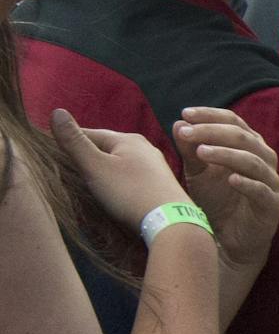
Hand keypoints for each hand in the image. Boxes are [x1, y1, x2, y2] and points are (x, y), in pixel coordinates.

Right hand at [49, 108, 187, 233]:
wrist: (170, 221)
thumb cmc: (130, 192)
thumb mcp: (95, 166)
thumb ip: (75, 142)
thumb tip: (57, 112)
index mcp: (128, 139)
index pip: (91, 134)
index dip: (71, 140)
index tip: (52, 147)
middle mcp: (145, 148)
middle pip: (107, 148)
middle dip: (88, 154)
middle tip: (66, 164)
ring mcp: (155, 166)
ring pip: (120, 162)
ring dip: (104, 169)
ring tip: (86, 179)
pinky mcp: (160, 184)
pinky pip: (131, 177)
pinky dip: (118, 180)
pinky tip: (113, 190)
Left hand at [172, 108, 278, 267]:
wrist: (230, 240)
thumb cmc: (217, 202)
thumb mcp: (198, 174)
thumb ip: (191, 150)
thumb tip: (179, 123)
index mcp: (249, 146)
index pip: (233, 122)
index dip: (211, 115)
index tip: (185, 114)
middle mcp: (264, 159)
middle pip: (243, 137)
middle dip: (214, 132)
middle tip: (187, 133)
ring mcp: (270, 182)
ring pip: (253, 161)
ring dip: (227, 154)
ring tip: (201, 152)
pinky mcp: (271, 205)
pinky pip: (262, 190)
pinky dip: (247, 183)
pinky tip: (230, 179)